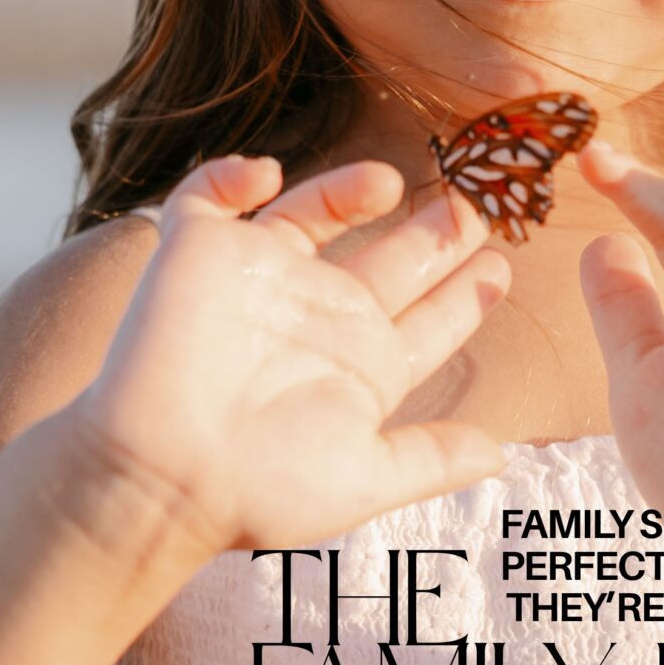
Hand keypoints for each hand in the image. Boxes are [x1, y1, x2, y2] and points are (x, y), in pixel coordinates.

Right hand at [64, 154, 510, 558]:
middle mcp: (315, 318)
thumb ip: (430, 458)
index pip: (426, 321)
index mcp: (359, 367)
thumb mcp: (364, 478)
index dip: (465, 296)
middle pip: (390, 260)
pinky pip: (212, 196)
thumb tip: (501, 455)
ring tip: (393, 182)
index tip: (504, 267)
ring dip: (351, 190)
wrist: (160, 477)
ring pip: (312, 214)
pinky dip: (236, 175)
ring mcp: (259, 281)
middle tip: (477, 204)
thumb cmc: (259, 489)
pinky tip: (269, 175)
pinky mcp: (196, 253)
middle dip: (436, 233)